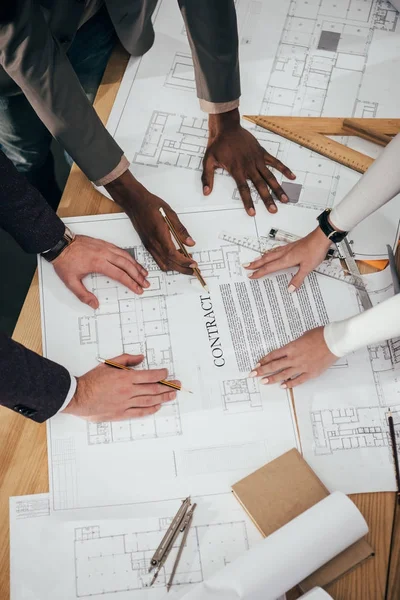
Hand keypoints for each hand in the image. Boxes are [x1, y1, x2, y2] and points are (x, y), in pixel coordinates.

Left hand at [52, 234, 149, 307]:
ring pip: (126, 256)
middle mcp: (104, 254)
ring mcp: (105, 247)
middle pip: (127, 265)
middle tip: (145, 283)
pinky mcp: (104, 243)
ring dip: (136, 265)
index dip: (131, 283)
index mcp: (98, 263)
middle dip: (138, 275)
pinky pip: (120, 250)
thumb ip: (83, 295)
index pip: (120, 275)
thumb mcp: (71, 282)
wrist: (60, 243)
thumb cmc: (65, 261)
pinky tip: (132, 261)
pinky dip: (129, 256)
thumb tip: (94, 304)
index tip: (138, 289)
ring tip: (144, 273)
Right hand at [62, 354, 179, 421]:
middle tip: (177, 385)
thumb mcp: (108, 364)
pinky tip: (157, 406)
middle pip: (153, 388)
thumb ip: (126, 360)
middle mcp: (128, 391)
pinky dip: (150, 409)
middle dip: (167, 386)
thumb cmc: (91, 381)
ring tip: (172, 395)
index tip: (166, 373)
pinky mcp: (121, 414)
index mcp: (125, 378)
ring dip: (163, 397)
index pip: (149, 376)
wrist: (78, 397)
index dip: (161, 375)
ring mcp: (125, 404)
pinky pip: (139, 412)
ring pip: (149, 400)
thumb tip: (140, 358)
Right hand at [106, 170, 196, 273]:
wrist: (135, 203)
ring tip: (187, 265)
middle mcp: (153, 243)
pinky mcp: (148, 246)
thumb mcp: (170, 213)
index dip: (184, 262)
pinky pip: (158, 260)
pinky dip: (168, 263)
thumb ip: (180, 230)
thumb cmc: (151, 205)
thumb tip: (190, 242)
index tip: (193, 264)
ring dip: (175, 267)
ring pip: (163, 264)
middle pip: (169, 263)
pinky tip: (176, 258)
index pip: (172, 254)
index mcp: (159, 234)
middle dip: (182, 269)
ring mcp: (149, 246)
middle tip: (194, 270)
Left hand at [202, 109, 295, 214]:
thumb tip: (206, 192)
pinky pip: (275, 162)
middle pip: (260, 186)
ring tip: (285, 199)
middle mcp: (249, 166)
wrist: (227, 127)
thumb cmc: (218, 145)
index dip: (248, 202)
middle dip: (267, 199)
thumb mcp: (208, 161)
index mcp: (236, 170)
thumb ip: (208, 178)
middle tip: (274, 210)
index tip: (253, 212)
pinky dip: (284, 169)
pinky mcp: (262, 153)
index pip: (244, 189)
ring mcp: (257, 159)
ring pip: (270, 176)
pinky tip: (292, 176)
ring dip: (278, 188)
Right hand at [245, 226, 331, 290]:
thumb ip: (298, 278)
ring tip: (255, 260)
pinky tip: (271, 252)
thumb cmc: (315, 250)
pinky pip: (276, 250)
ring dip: (261, 258)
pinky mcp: (292, 246)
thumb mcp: (307, 268)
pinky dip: (270, 253)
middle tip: (246, 266)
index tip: (251, 275)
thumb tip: (290, 288)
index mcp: (286, 259)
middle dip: (255, 264)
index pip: (269, 268)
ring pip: (270, 254)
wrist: (321, 237)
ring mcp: (288, 249)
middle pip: (266, 260)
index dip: (259, 272)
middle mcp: (284, 253)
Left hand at [250, 327, 337, 387]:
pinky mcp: (311, 373)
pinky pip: (298, 380)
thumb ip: (295, 344)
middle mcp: (294, 358)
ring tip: (263, 382)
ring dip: (272, 379)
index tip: (257, 364)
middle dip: (262, 370)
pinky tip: (283, 386)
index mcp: (291, 347)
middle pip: (274, 366)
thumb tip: (291, 349)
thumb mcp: (303, 336)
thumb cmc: (320, 335)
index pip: (273, 355)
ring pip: (283, 375)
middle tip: (253, 374)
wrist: (333, 341)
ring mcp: (302, 367)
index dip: (264, 360)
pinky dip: (290, 384)